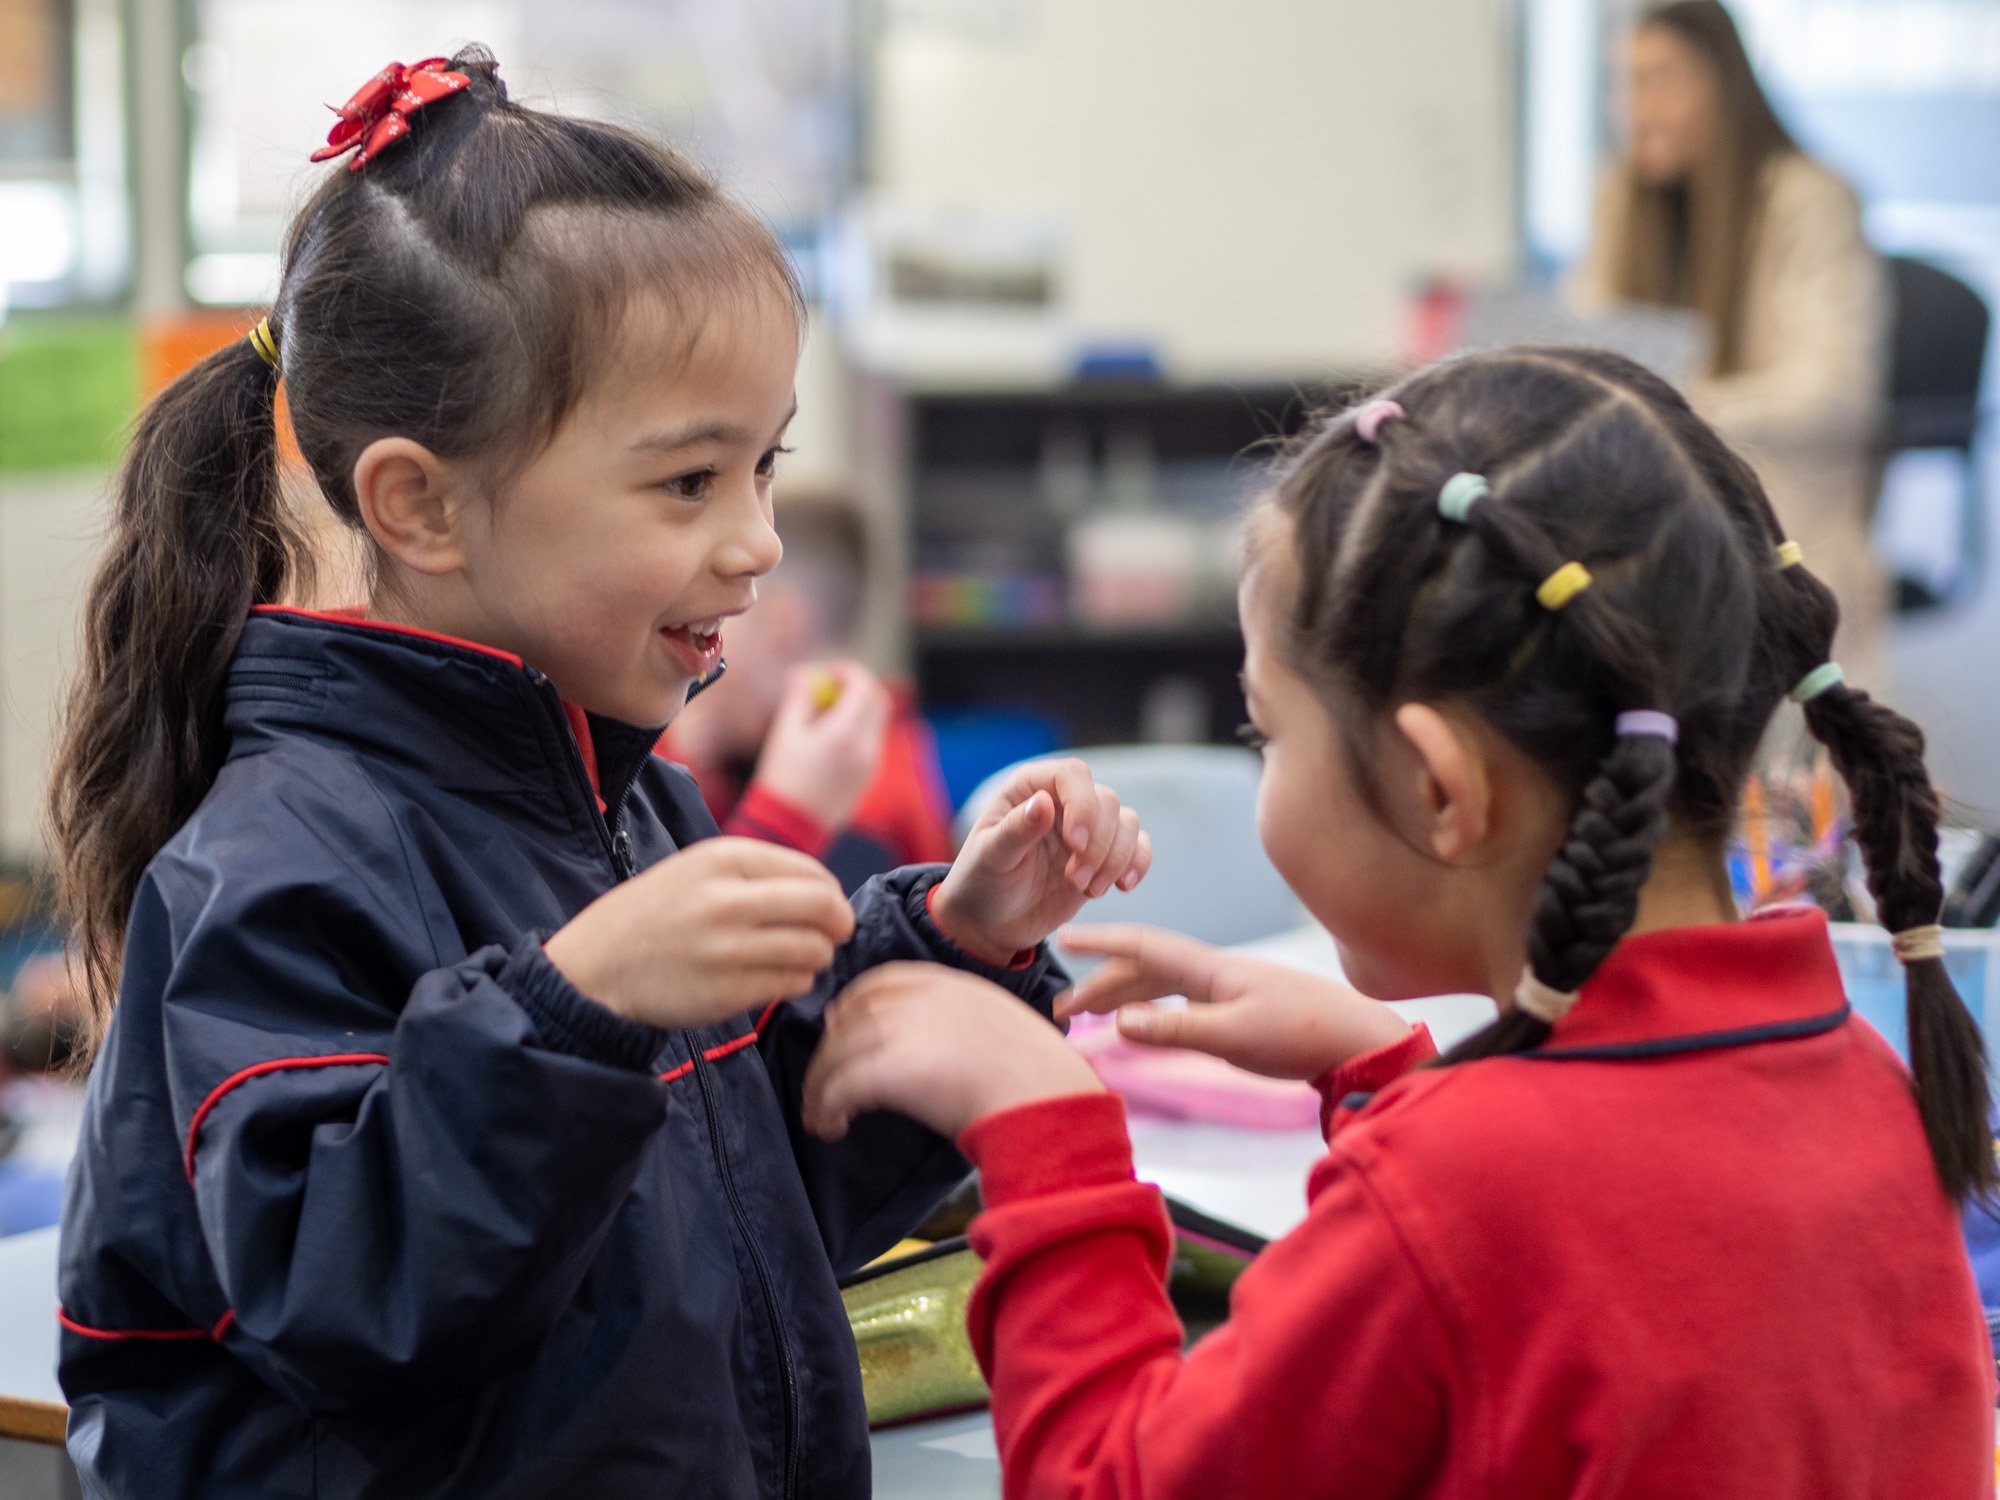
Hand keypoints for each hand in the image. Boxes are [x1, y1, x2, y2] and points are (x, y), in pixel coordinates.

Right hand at [543, 837, 853, 1029]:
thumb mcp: (696, 872)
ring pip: (813, 949)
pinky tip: (775, 979)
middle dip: (839, 924)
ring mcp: (728, 947)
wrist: (593, 969)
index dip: (831, 894)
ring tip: (798, 959)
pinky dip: (796, 983)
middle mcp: (728, 899)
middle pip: (823, 907)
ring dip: (817, 957)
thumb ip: (756, 874)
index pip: (812, 873)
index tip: (828, 909)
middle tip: (835, 935)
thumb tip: (827, 894)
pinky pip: (791, 983)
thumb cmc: (653, 918)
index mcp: (723, 859)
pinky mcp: (727, 991)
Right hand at [751, 662, 891, 831]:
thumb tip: (802, 674)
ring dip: (857, 709)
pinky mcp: (868, 778)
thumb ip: (799, 698)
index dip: (847, 672)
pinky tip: (828, 739)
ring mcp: (871, 764)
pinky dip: (857, 730)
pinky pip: (871, 743)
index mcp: (845, 733)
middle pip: (879, 701)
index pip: (863, 687)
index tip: (828, 672)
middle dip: (858, 687)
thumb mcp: (786, 732)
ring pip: (876, 722)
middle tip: (832, 687)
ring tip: (823, 715)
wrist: (790, 826)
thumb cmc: (782, 778)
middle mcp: (866, 747)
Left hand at [802, 963, 1103, 1141]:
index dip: (852, 1005)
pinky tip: (828, 1125)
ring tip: (820, 1114)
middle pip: (852, 1015)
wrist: (1048, 1100)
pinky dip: (824, 1106)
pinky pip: (839, 1086)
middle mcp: (922, 999)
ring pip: (837, 1052)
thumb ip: (963, 1023)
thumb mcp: (1001, 1026)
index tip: (840, 1027)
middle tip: (824, 1079)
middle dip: (831, 1047)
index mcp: (950, 984)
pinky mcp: (892, 1070)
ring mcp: (906, 1031)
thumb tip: (939, 1049)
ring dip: (820, 1084)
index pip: (881, 982)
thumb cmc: (1039, 1078)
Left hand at [930, 759, 1152, 964]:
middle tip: (1075, 881)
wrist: (992, 923)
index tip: (1076, 843)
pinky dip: (1137, 864)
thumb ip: (1016, 830)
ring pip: (1127, 823)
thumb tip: (1044, 802)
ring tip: (1088, 891)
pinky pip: (1137, 847)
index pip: (1072, 774)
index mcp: (1030, 789)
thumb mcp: (990, 858)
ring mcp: (1086, 829)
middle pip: (1106, 801)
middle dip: (1098, 844)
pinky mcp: (1103, 856)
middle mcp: (1062, 802)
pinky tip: (1123, 886)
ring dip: (1116, 859)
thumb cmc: (982, 883)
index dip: (1082, 803)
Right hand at [1055, 925, 1409, 1080]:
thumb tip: (1120, 1024)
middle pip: (1145, 970)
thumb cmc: (1303, 1036)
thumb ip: (1175, 1030)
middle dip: (1099, 986)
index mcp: (1211, 970)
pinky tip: (1143, 1029)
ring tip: (1088, 1023)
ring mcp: (1229, 991)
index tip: (1064, 939)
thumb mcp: (1234, 1038)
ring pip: (1162, 987)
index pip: (1143, 946)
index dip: (1101, 943)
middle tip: (1061, 1012)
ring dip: (1123, 1001)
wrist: (1360, 1040)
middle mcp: (1216, 973)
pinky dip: (1152, 1014)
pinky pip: (1181, 1004)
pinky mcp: (1242, 1011)